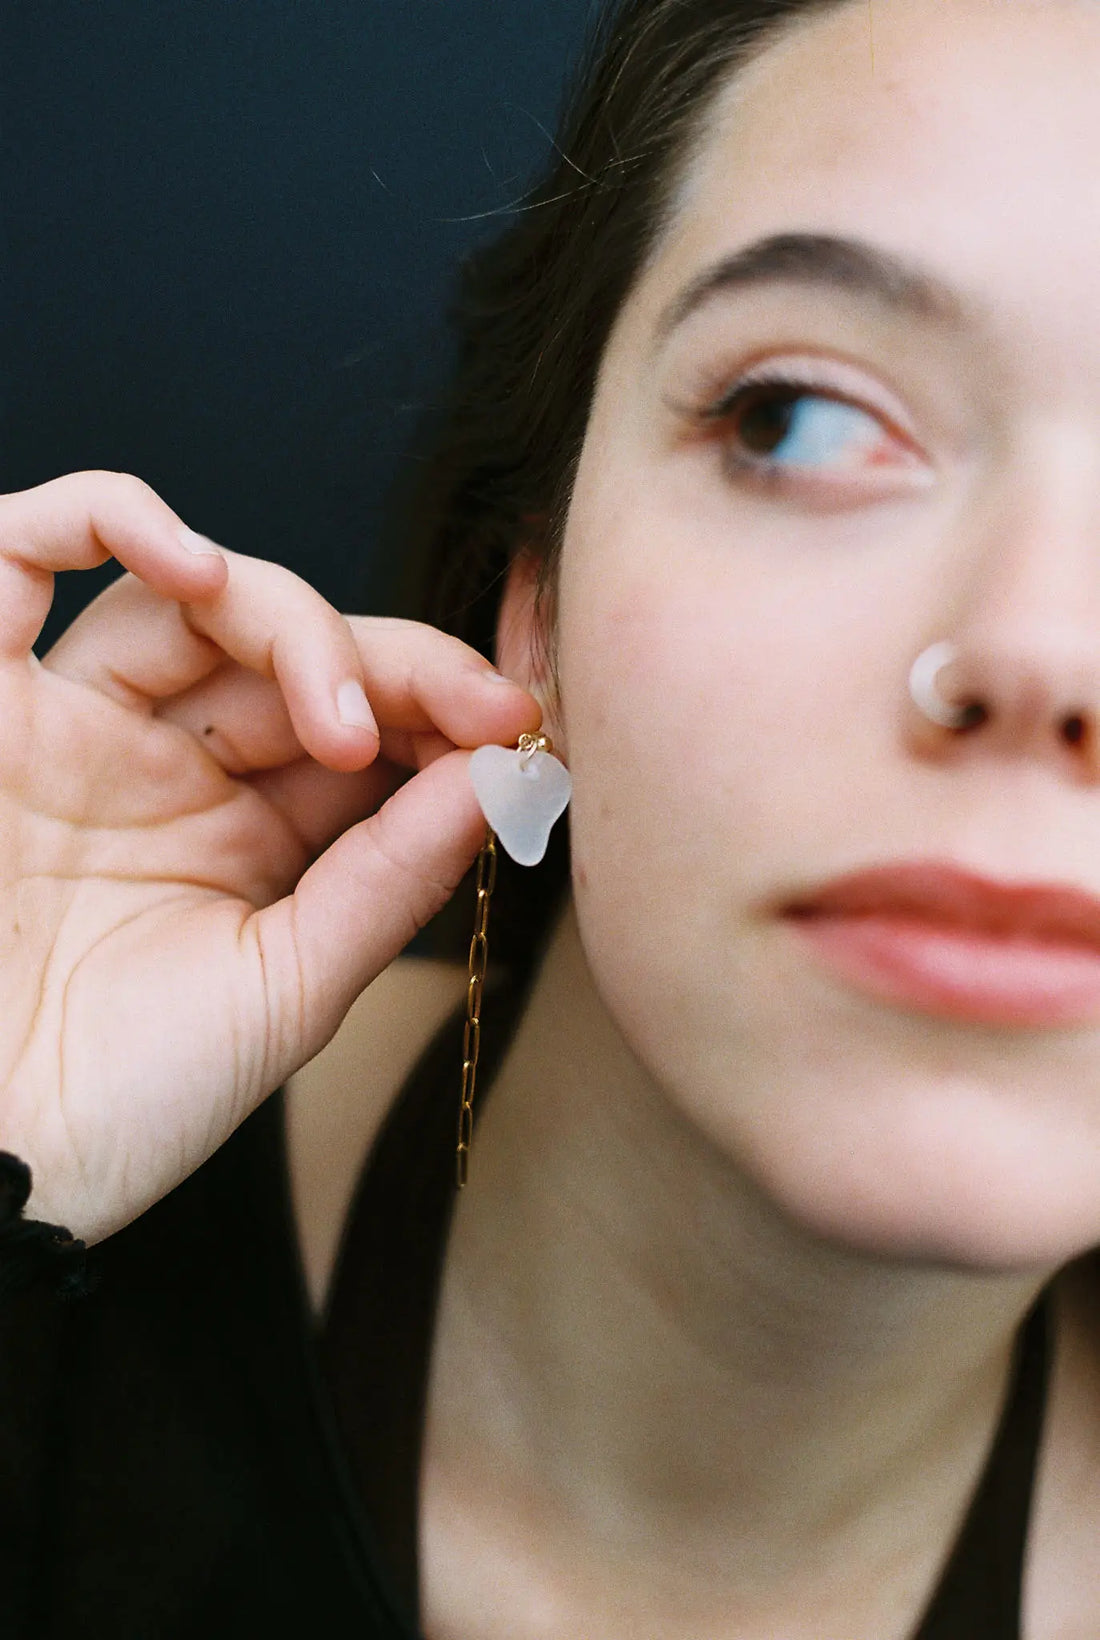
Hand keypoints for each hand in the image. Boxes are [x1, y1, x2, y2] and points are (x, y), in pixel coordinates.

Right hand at [0, 472, 539, 1244]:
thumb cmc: (125, 1104)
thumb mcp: (291, 990)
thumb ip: (393, 875)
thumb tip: (504, 768)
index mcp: (249, 831)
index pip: (357, 717)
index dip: (440, 703)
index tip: (518, 724)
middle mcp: (166, 764)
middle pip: (289, 646)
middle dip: (391, 667)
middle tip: (469, 712)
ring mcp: (72, 726)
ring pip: (188, 600)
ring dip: (282, 615)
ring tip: (339, 704)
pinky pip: (19, 556)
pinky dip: (104, 521)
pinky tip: (188, 561)